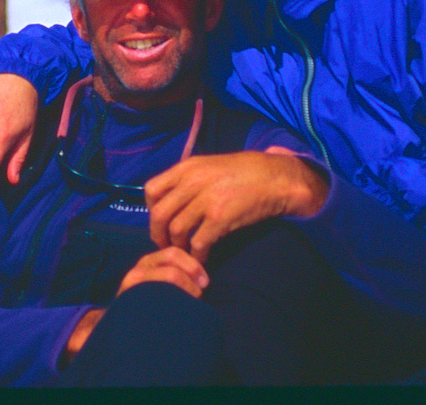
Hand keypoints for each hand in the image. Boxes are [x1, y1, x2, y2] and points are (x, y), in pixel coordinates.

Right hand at [62, 248, 207, 365]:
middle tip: (202, 290)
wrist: (119, 323)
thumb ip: (174, 275)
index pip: (174, 252)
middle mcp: (141, 267)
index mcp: (150, 261)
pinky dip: (174, 301)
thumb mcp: (158, 284)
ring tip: (192, 302)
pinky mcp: (131, 295)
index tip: (205, 282)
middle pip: (172, 257)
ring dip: (186, 287)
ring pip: (168, 274)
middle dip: (192, 271)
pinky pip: (158, 293)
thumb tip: (202, 280)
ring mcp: (134, 280)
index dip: (194, 264)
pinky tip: (178, 312)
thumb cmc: (148, 304)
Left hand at [145, 150, 328, 262]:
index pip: (151, 190)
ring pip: (176, 230)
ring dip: (177, 247)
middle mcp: (193, 182)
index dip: (151, 210)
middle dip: (158, 235)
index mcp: (187, 168)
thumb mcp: (208, 166)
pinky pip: (198, 243)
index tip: (160, 221)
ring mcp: (206, 200)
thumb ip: (187, 180)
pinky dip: (196, 255)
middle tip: (166, 245)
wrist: (274, 178)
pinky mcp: (220, 218)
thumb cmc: (242, 173)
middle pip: (160, 214)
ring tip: (185, 252)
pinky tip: (202, 258)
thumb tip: (169, 201)